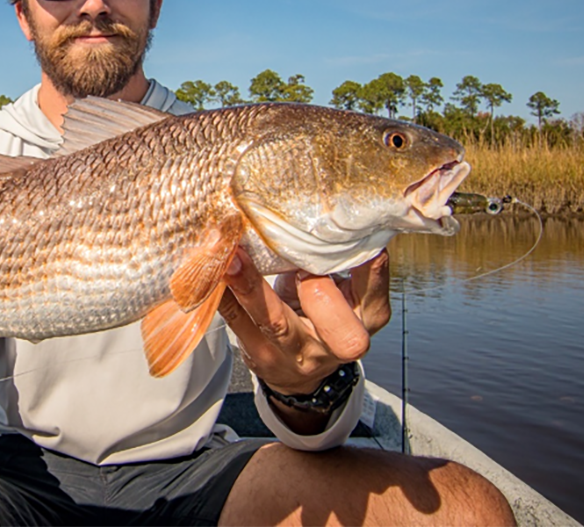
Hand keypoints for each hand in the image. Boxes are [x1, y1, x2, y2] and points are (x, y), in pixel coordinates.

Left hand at [219, 249, 390, 396]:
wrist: (300, 371)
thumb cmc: (322, 315)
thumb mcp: (343, 291)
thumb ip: (338, 260)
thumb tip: (314, 211)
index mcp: (364, 319)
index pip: (374, 295)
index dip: (372, 271)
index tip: (365, 243)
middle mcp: (335, 344)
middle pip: (338, 330)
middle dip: (319, 293)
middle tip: (302, 265)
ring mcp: (295, 353)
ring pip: (275, 322)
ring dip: (251, 286)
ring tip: (233, 256)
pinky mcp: (259, 354)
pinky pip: (237, 321)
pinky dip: (222, 293)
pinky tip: (209, 270)